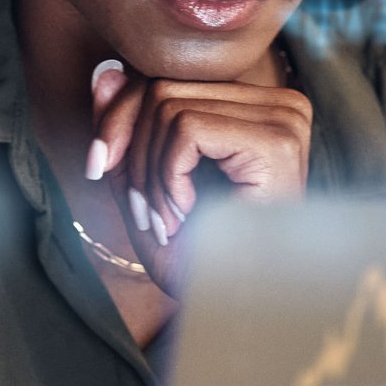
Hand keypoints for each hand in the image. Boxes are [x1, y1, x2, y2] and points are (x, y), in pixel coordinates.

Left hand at [86, 57, 311, 295]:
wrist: (243, 312)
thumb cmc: (204, 260)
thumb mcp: (148, 185)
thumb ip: (129, 130)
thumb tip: (105, 73)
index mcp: (260, 109)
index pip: (167, 80)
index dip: (120, 121)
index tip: (100, 169)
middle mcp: (282, 104)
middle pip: (161, 89)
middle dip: (132, 154)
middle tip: (144, 212)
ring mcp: (286, 118)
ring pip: (167, 107)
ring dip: (148, 174)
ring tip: (166, 220)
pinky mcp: (277, 140)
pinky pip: (185, 129)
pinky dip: (167, 177)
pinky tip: (185, 215)